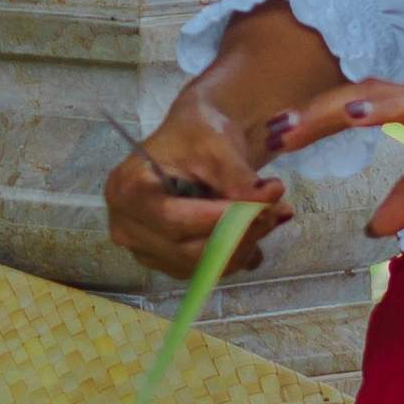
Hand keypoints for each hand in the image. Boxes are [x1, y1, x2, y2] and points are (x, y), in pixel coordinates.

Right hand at [104, 98, 296, 277]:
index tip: (263, 205)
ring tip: (269, 215)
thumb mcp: (217, 145)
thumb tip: (267, 201)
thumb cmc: (196, 134)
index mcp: (127, 190)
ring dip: (242, 246)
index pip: (173, 219)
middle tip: (277, 209)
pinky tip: (251, 230)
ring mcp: (143, 248)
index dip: (219, 220)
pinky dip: (234, 254)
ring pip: (200, 264)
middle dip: (239, 234)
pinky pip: (205, 269)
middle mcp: (126, 226)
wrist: (193, 142)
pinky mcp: (164, 260)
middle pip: (186, 248)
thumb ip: (239, 177)